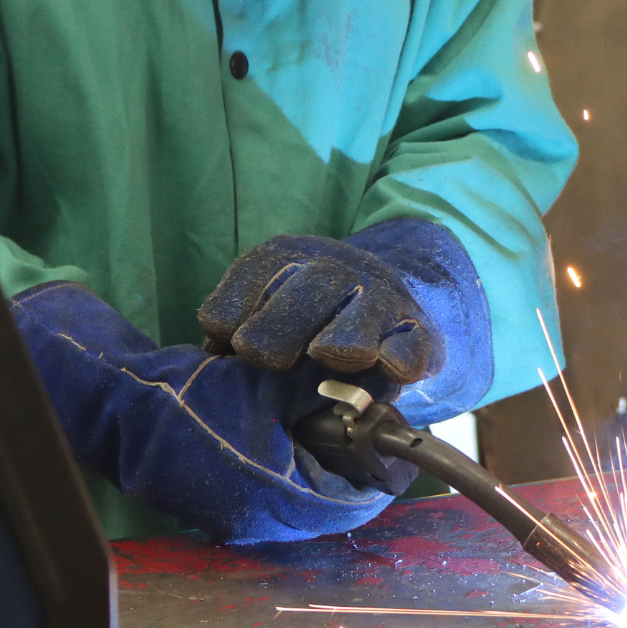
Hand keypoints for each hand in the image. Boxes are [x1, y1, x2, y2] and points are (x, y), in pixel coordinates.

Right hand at [12, 282, 392, 542]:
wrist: (119, 406)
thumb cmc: (190, 394)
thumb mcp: (271, 383)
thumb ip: (329, 386)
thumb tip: (377, 380)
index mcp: (275, 500)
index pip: (352, 501)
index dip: (377, 468)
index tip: (389, 438)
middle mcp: (257, 524)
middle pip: (330, 506)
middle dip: (350, 468)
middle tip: (363, 431)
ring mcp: (235, 522)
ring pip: (302, 505)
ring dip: (320, 471)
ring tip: (329, 429)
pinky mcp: (218, 511)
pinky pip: (274, 501)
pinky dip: (291, 473)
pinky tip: (290, 438)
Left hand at [199, 233, 441, 380]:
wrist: (390, 314)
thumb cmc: (309, 325)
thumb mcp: (269, 316)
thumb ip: (238, 336)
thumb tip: (208, 366)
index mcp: (292, 261)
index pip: (261, 269)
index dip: (238, 300)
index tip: (223, 335)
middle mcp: (340, 271)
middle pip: (313, 284)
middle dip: (282, 319)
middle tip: (261, 356)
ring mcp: (383, 300)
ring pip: (366, 309)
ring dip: (344, 333)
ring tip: (325, 353)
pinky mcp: (419, 334)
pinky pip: (414, 342)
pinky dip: (403, 354)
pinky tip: (389, 367)